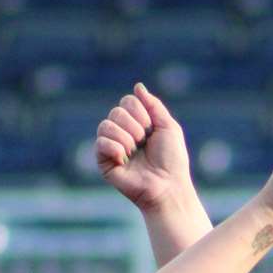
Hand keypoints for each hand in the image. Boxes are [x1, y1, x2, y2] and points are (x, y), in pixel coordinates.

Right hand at [97, 83, 194, 212]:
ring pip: (105, 125)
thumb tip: (138, 86)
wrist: (167, 186)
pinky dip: (115, 148)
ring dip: (126, 137)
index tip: (152, 130)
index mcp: (137, 124)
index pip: (127, 102)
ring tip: (134, 152)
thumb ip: (154, 105)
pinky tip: (124, 159)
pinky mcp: (104, 162)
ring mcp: (112, 147)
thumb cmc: (172, 160)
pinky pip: (100, 143)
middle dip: (135, 126)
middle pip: (116, 112)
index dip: (141, 113)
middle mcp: (122, 133)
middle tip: (144, 142)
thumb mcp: (168, 126)